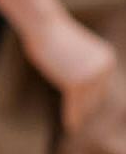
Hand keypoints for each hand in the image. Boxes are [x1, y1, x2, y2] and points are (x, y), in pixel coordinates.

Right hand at [54, 30, 123, 146]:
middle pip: (96, 97)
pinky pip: (74, 106)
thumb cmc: (54, 34)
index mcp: (108, 59)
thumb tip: (78, 83)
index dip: (94, 100)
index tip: (89, 110)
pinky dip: (72, 117)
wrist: (45, 26)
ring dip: (80, 115)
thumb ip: (82, 65)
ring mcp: (91, 76)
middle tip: (81, 120)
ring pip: (86, 103)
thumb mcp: (76, 50)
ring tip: (75, 126)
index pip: (102, 86)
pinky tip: (70, 127)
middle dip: (88, 108)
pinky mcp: (76, 83)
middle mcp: (104, 68)